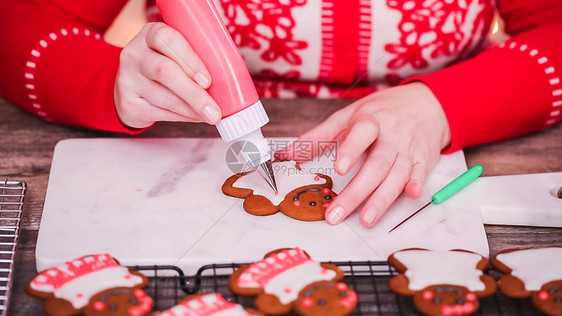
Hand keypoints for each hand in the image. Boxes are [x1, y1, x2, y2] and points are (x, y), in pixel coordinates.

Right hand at [114, 22, 220, 127]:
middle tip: (214, 109)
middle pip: (164, 71)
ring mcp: (128, 79)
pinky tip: (196, 117)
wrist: (132, 87)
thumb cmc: (165, 65)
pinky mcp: (128, 103)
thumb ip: (196, 58)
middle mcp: (134, 54)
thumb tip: (228, 82)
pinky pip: (160, 113)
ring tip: (210, 115)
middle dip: (194, 93)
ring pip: (164, 97)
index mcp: (150, 34)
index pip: (166, 38)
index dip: (189, 59)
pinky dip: (183, 117)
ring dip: (192, 109)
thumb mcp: (176, 53)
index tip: (207, 80)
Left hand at [278, 82, 450, 226]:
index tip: (339, 167)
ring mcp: (409, 149)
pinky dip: (417, 184)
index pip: (362, 133)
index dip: (351, 149)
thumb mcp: (348, 116)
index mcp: (370, 121)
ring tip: (366, 220)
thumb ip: (318, 137)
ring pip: (396, 175)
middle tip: (338, 213)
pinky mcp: (423, 160)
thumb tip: (286, 154)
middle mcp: (391, 136)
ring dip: (382, 199)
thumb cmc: (381, 111)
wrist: (424, 104)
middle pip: (376, 165)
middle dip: (357, 191)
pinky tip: (411, 196)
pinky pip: (420, 174)